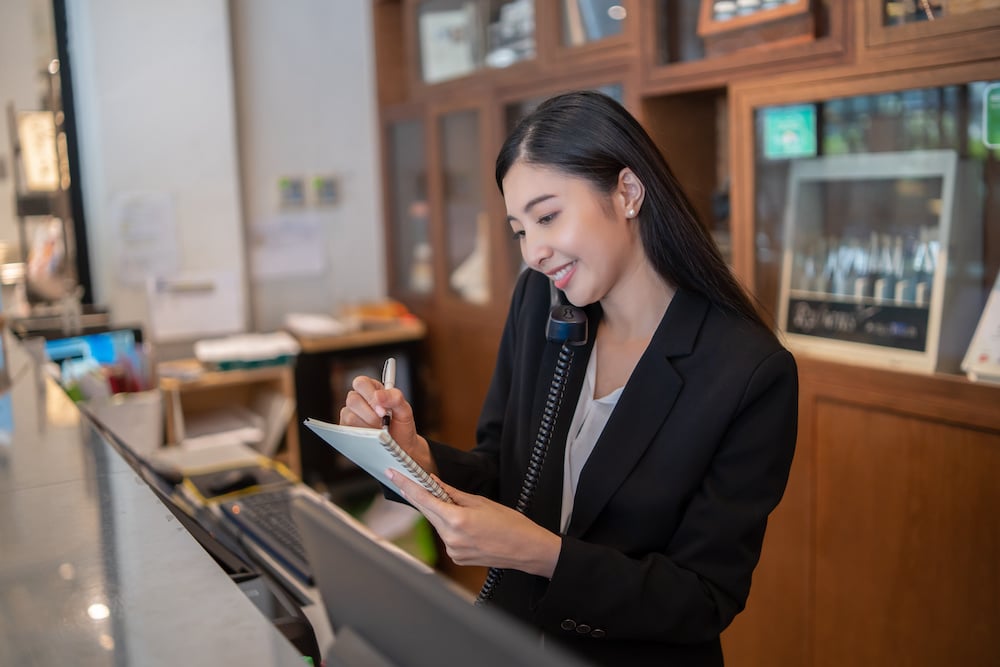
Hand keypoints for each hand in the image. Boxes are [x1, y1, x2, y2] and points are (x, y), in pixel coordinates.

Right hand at [339, 374, 435, 474]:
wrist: (402, 447)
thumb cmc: (401, 426)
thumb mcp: (405, 410)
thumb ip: (395, 398)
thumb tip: (378, 395)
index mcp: (372, 389)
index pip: (361, 383)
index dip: (370, 395)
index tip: (383, 410)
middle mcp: (359, 400)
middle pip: (352, 399)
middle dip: (370, 414)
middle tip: (383, 423)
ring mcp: (351, 415)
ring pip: (349, 417)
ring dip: (367, 426)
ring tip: (380, 431)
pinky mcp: (347, 430)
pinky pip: (347, 431)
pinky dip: (362, 435)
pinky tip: (372, 438)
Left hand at [387, 470, 560, 578]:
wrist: (527, 549)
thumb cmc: (510, 523)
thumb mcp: (481, 502)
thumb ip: (453, 493)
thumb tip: (433, 482)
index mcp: (457, 520)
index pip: (423, 499)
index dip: (406, 485)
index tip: (393, 474)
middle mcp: (451, 538)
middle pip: (427, 512)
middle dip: (421, 497)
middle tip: (410, 482)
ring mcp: (453, 551)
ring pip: (437, 525)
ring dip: (440, 513)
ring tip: (461, 509)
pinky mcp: (457, 558)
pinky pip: (447, 537)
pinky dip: (450, 527)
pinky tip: (467, 525)